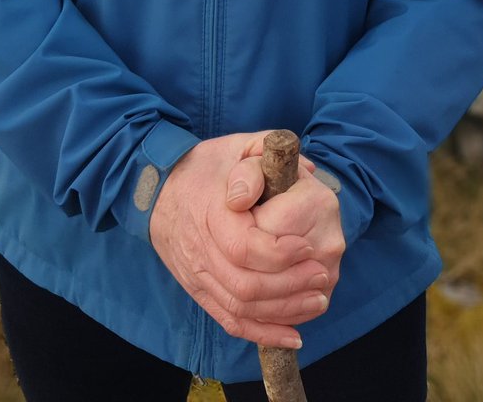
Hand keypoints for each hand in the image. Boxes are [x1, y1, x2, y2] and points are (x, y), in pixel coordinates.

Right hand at [149, 132, 330, 346]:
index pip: (245, 247)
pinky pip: (231, 322)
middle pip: (247, 285)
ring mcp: (199, 276)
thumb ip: (266, 154)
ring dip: (284, 311)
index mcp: (211, 213)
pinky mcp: (201, 292)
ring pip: (242, 308)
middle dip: (290, 285)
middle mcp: (202, 250)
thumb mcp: (236, 147)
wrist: (160, 191)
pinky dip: (263, 334)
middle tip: (322, 274)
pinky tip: (293, 336)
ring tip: (317, 300)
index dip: (280, 252)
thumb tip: (305, 171)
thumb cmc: (207, 167)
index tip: (308, 246)